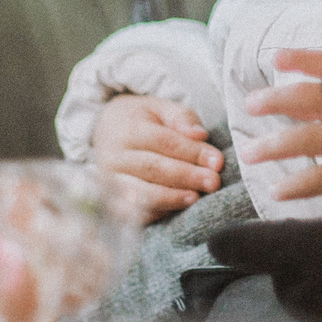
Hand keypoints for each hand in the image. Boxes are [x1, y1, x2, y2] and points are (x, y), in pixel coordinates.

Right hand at [90, 95, 221, 222]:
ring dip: (171, 198)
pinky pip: (132, 213)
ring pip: (141, 193)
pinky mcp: (110, 201)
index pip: (165, 142)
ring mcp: (109, 181)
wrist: (104, 130)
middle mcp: (115, 157)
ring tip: (195, 198)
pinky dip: (155, 212)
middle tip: (213, 182)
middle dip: (187, 177)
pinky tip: (175, 209)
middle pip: (154, 168)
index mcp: (129, 129)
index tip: (217, 162)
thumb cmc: (140, 120)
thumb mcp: (160, 108)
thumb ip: (182, 117)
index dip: (193, 153)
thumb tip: (200, 135)